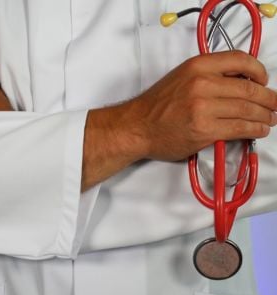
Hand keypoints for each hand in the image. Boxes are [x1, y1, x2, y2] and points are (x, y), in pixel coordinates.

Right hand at [128, 50, 276, 160]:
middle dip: (269, 99)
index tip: (264, 80)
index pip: (241, 60)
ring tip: (269, 119)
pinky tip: (259, 130)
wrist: (137, 126)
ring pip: (249, 110)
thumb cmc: (156, 106)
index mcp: (197, 66)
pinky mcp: (205, 130)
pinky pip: (241, 128)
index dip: (259, 71)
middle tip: (274, 105)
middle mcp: (202, 84)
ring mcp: (204, 108)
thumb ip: (208, 76)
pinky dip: (255, 129)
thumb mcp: (181, 78)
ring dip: (265, 116)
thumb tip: (239, 82)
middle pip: (250, 88)